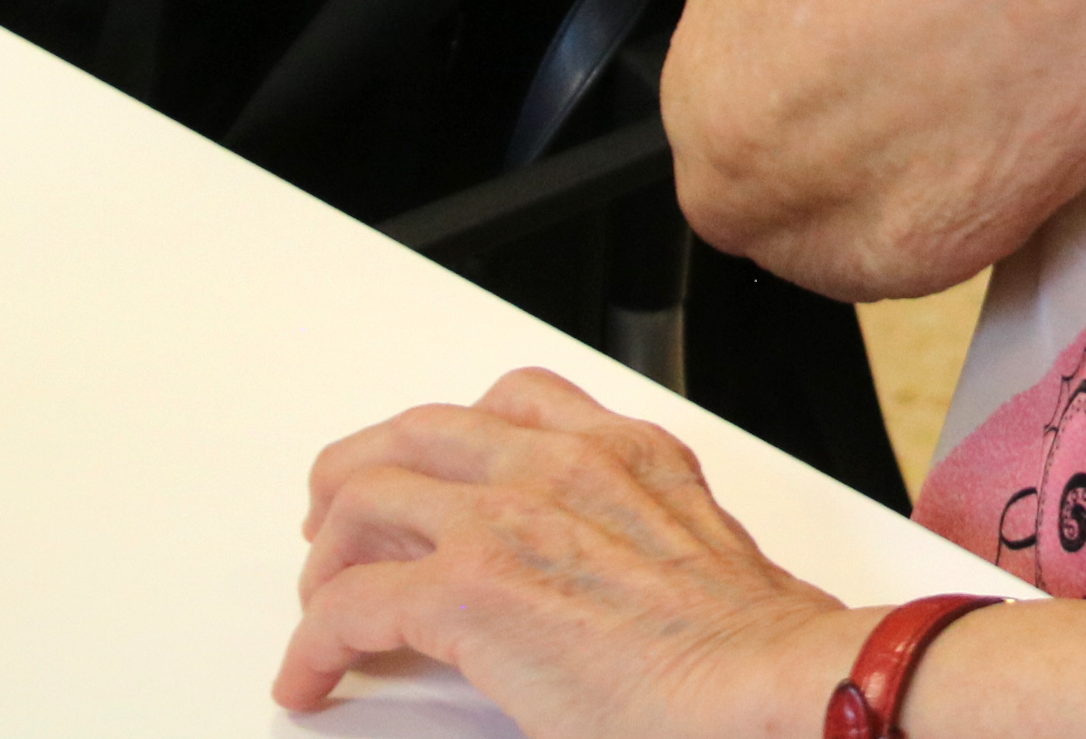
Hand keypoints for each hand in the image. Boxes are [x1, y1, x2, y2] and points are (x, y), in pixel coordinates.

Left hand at [277, 366, 874, 738]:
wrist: (773, 682)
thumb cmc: (753, 648)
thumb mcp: (695, 552)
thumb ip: (638, 544)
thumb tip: (601, 596)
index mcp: (628, 452)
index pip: (512, 403)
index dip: (451, 443)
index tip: (433, 478)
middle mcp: (564, 462)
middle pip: (420, 432)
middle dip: (364, 476)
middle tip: (341, 527)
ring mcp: (512, 515)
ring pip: (368, 496)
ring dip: (330, 554)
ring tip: (321, 600)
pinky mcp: (470, 589)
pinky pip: (348, 602)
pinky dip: (314, 642)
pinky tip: (312, 675)